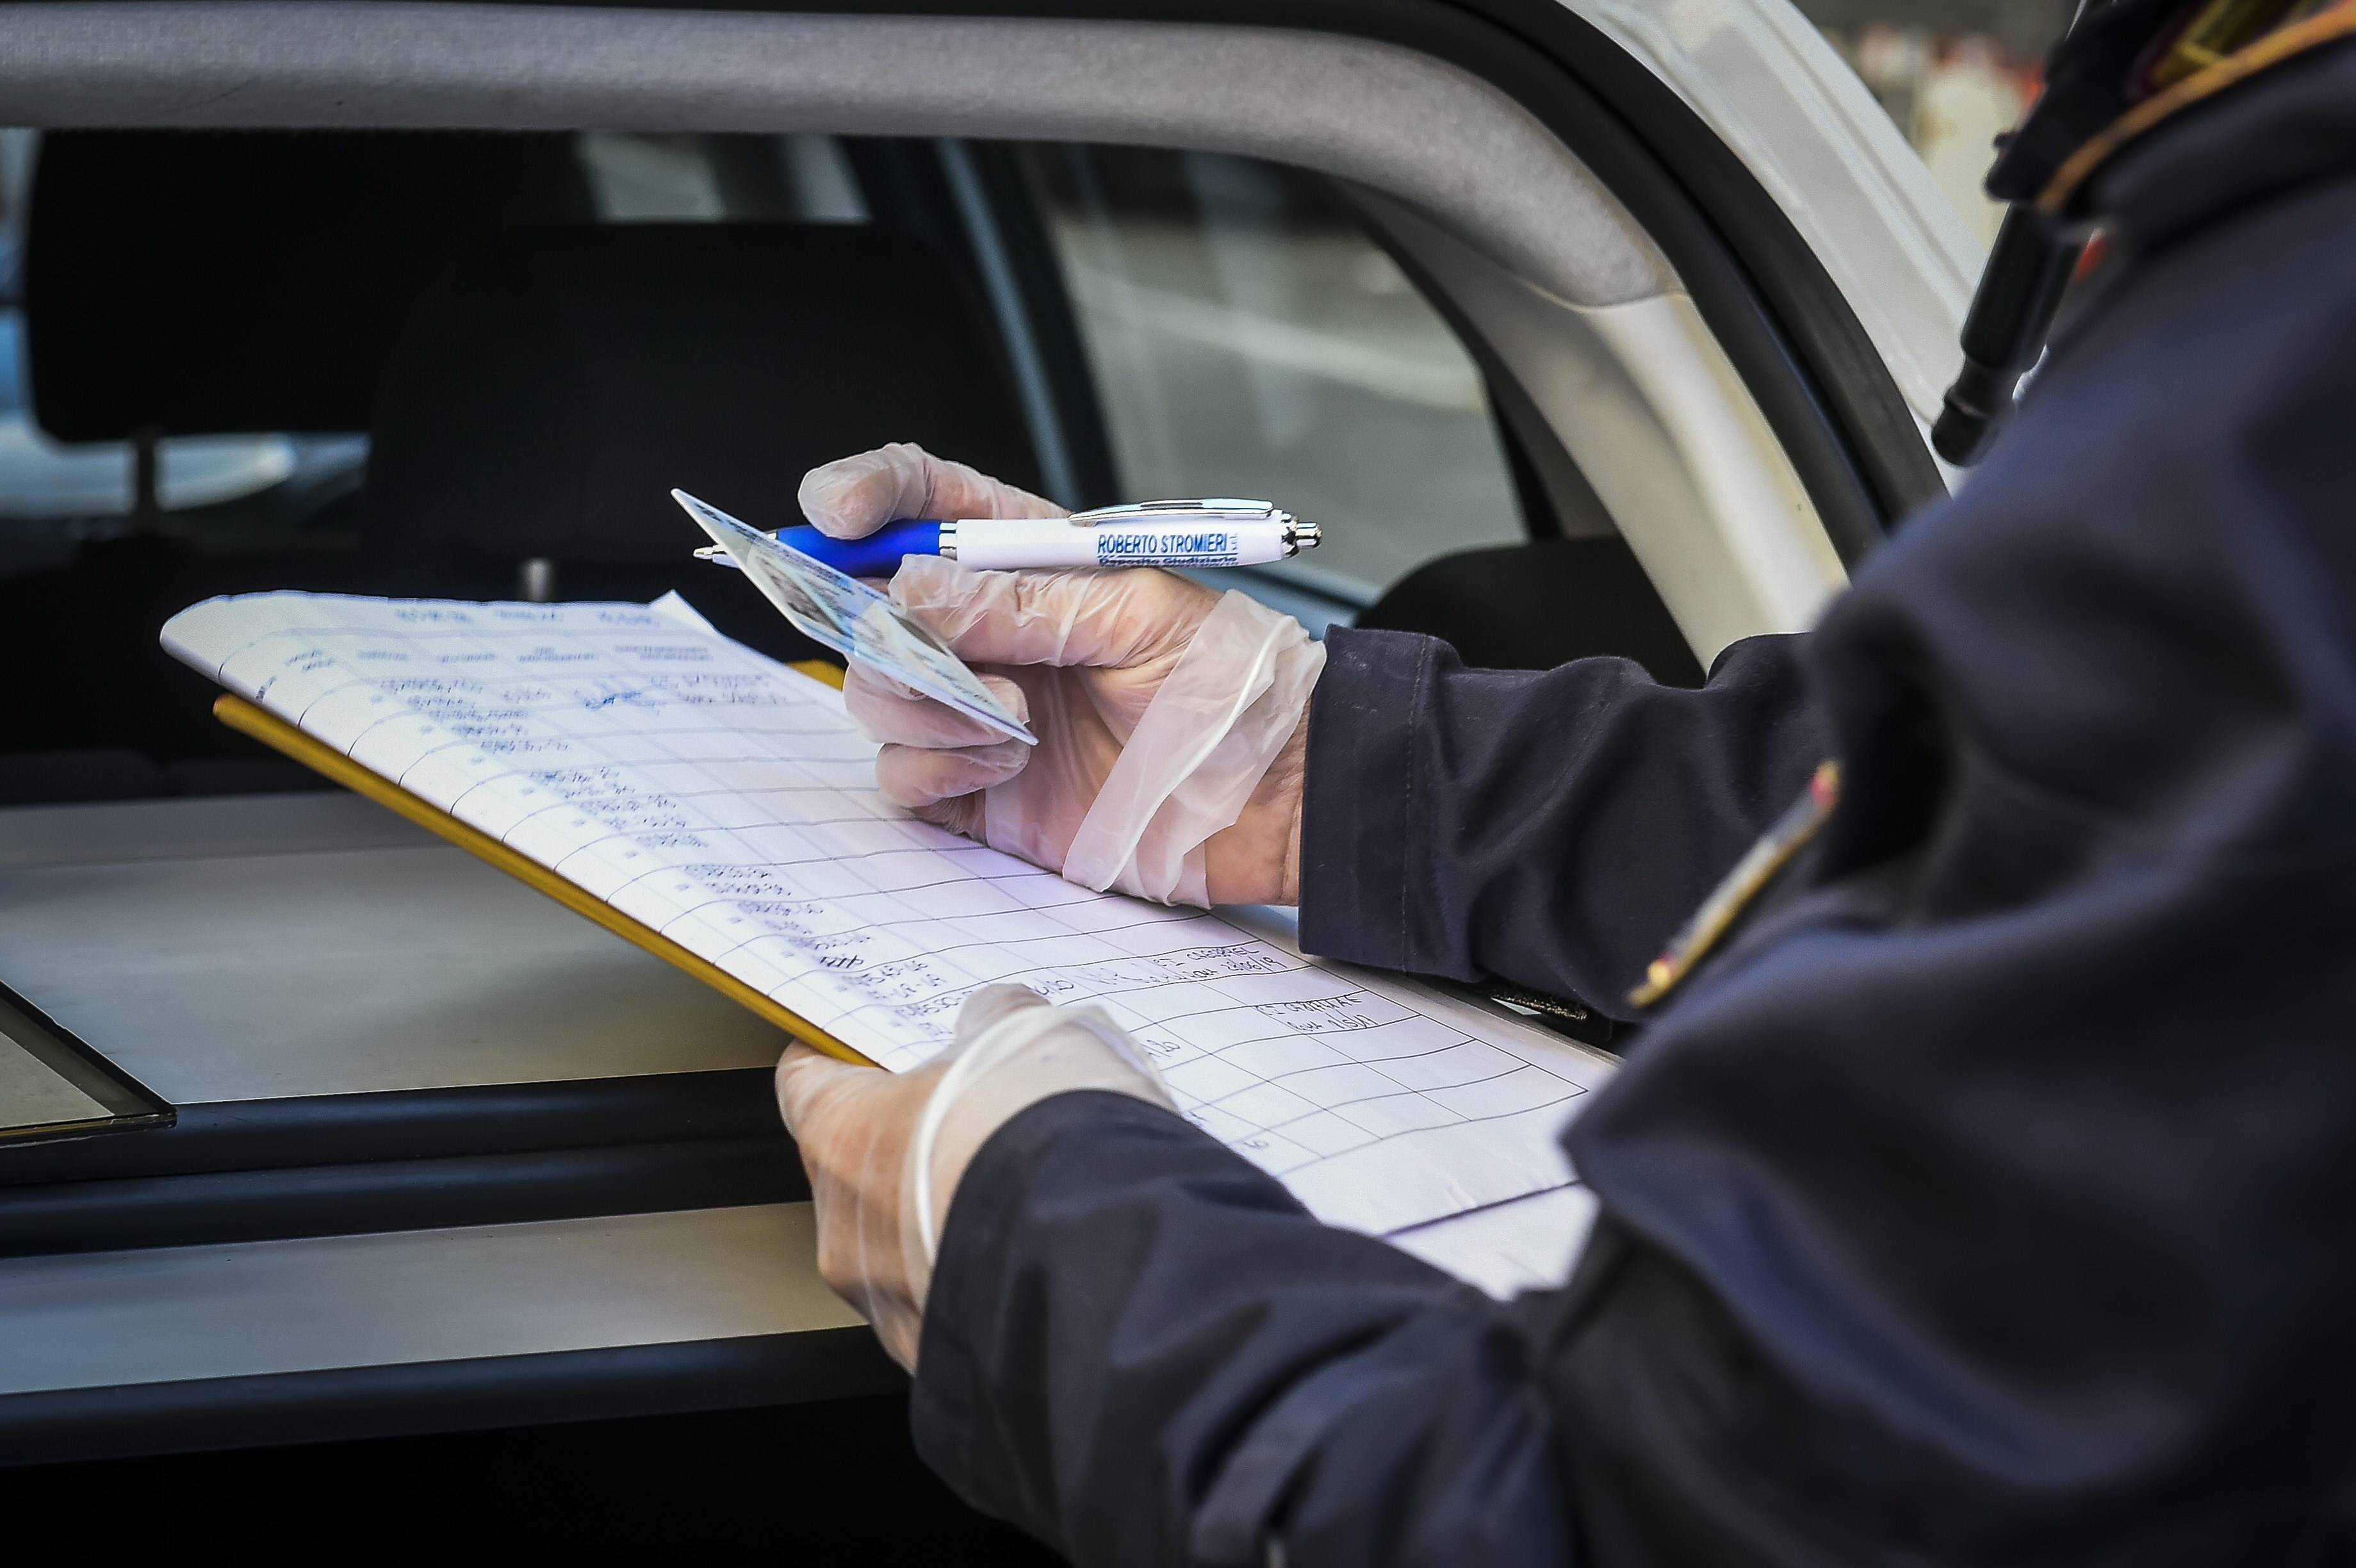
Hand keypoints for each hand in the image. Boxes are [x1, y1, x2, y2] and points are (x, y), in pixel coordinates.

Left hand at [774, 984, 1176, 1369]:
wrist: (1106, 1249)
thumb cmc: (1044, 1138)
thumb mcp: (1024, 1036)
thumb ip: (991, 1025)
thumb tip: (992, 1022)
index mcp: (841, 1136)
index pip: (804, 1084)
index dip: (839, 1062)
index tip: (861, 1051)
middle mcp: (845, 1229)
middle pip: (857, 1173)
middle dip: (911, 1149)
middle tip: (975, 1122)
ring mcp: (889, 1305)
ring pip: (903, 1250)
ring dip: (949, 1221)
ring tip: (1025, 1194)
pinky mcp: (942, 1358)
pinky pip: (951, 1304)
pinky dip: (986, 1277)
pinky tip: (1040, 1249)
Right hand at [800, 446, 1318, 906]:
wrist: (1267, 797)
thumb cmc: (1227, 686)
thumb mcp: (1134, 613)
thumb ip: (1018, 601)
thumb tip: (909, 587)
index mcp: (1026, 559)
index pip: (921, 502)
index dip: (865, 495)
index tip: (833, 511)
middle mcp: (988, 630)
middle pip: (869, 607)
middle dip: (886, 627)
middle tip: (943, 651)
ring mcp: (974, 708)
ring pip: (874, 693)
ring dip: (926, 704)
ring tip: (1014, 717)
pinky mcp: (974, 788)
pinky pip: (901, 774)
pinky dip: (937, 768)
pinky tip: (1003, 766)